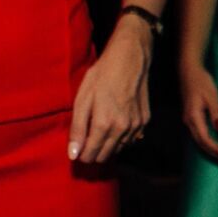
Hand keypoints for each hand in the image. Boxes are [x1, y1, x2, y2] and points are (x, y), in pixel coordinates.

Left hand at [69, 16, 151, 163]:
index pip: (91, 155)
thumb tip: (73, 154)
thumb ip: (77, 129)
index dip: (81, 155)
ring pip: (118, 150)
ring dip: (108, 146)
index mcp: (105, 124)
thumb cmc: (101, 76)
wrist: (129, 60)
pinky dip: (121, 139)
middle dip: (93, 152)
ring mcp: (136, 126)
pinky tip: (114, 126)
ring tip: (100, 131)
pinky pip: (131, 140)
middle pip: (105, 156)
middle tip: (86, 140)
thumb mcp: (82, 99)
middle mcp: (122, 129)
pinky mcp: (145, 121)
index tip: (76, 149)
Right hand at [179, 61, 217, 166]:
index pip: (205, 140)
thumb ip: (216, 113)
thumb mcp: (212, 96)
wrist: (189, 72)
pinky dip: (208, 145)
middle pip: (201, 145)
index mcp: (193, 117)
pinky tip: (217, 148)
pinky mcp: (191, 120)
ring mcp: (188, 122)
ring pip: (199, 143)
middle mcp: (188, 122)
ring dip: (212, 152)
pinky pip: (199, 137)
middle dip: (216, 156)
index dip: (217, 150)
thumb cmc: (202, 82)